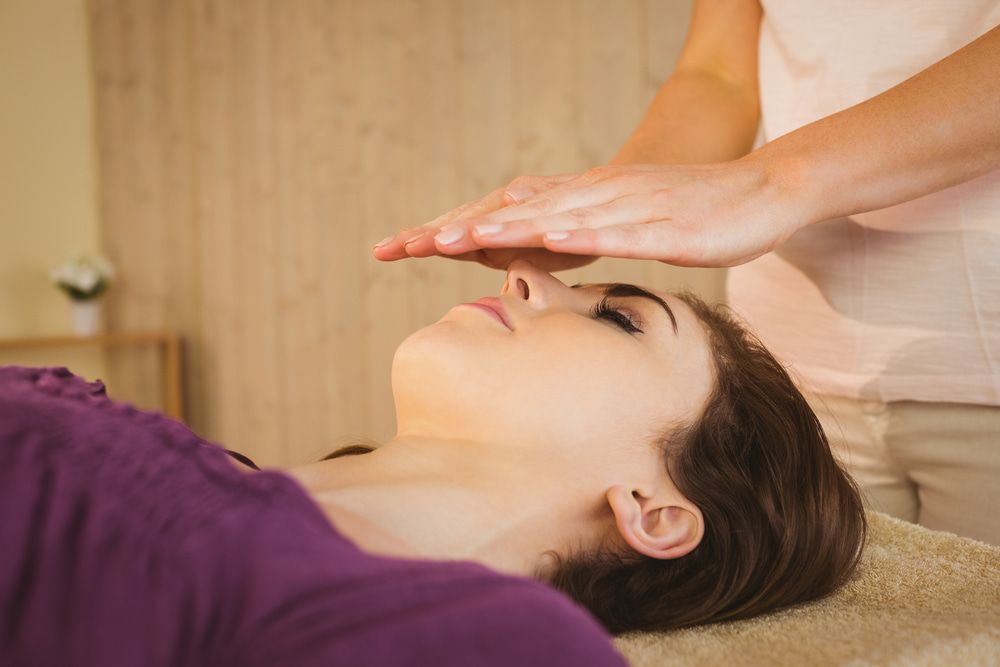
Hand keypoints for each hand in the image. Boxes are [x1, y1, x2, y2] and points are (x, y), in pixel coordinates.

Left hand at [380, 159, 805, 268]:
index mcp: (586, 198)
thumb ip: (584, 236)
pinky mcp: (668, 226)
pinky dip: (583, 233)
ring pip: (559, 217)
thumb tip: (542, 254)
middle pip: (520, 212)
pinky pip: (621, 229)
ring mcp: (631, 207)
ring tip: (459, 242)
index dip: (460, 230)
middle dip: (463, 229)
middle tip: (407, 245)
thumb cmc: (696, 216)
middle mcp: (599, 194)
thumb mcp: (628, 225)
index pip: (511, 215)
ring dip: (507, 230)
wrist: (765, 191)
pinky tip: (553, 238)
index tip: (409, 247)